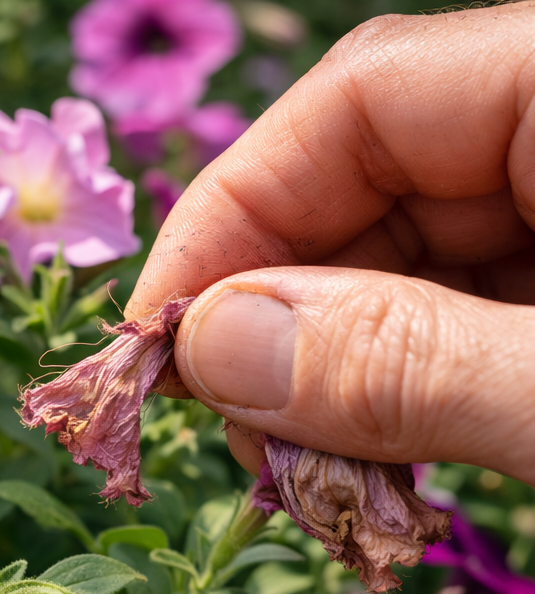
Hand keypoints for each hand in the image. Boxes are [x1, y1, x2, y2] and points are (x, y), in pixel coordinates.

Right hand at [128, 3, 534, 485]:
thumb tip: (211, 345)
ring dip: (332, 384)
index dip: (230, 216)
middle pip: (373, 193)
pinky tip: (372, 470)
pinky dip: (400, 407)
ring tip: (303, 475)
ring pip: (408, 277)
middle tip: (235, 437)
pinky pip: (459, 334)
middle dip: (278, 325)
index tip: (153, 343)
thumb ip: (405, 359)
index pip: (361, 99)